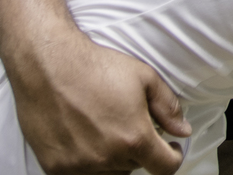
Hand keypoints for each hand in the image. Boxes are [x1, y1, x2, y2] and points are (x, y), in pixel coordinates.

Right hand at [8, 24, 190, 174]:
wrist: (49, 67)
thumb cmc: (96, 69)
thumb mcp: (145, 78)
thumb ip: (168, 108)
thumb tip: (183, 130)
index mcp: (134, 138)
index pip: (165, 168)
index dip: (172, 157)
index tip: (169, 147)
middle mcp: (107, 158)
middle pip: (136, 166)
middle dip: (139, 150)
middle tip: (130, 125)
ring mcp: (80, 166)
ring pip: (110, 172)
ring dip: (114, 158)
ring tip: (107, 129)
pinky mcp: (56, 168)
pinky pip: (82, 174)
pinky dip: (89, 162)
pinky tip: (87, 139)